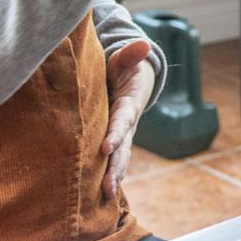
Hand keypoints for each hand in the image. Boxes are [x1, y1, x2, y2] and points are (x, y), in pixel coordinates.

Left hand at [101, 39, 158, 203]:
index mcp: (128, 104)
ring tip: (106, 196)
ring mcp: (123, 136)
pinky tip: (99, 197)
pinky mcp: (115, 142)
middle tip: (107, 185)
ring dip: (114, 177)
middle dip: (115, 167)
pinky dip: (109, 177)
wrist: (132, 80)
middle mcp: (128, 125)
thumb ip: (130, 55)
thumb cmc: (123, 67)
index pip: (123, 120)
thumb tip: (142, 44)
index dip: (116, 134)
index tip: (106, 147)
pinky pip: (113, 162)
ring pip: (120, 159)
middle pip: (123, 148)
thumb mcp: (124, 59)